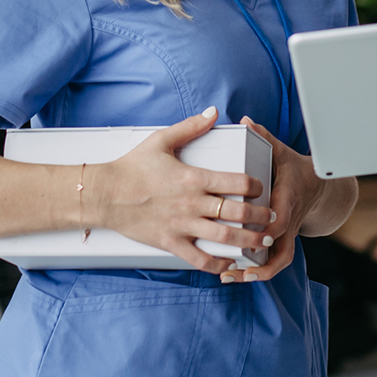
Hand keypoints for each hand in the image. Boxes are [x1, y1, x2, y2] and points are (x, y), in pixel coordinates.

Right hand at [90, 106, 271, 274]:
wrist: (104, 194)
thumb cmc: (132, 167)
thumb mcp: (162, 140)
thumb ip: (191, 126)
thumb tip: (213, 112)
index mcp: (194, 178)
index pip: (236, 182)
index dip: (256, 185)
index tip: (263, 187)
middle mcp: (192, 204)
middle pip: (236, 213)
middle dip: (260, 216)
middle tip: (273, 217)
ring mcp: (182, 226)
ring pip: (223, 237)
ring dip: (247, 241)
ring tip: (263, 242)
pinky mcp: (170, 243)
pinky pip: (198, 259)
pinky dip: (217, 264)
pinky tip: (229, 264)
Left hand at [219, 118, 325, 283]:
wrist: (320, 188)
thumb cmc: (296, 170)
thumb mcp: (282, 151)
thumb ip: (263, 138)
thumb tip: (245, 121)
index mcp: (289, 198)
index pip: (284, 218)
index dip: (272, 228)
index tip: (258, 235)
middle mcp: (289, 221)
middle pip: (282, 250)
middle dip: (261, 262)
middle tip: (236, 266)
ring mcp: (286, 234)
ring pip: (279, 261)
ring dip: (257, 273)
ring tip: (232, 277)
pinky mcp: (281, 241)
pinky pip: (273, 262)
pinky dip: (257, 272)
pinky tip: (236, 274)